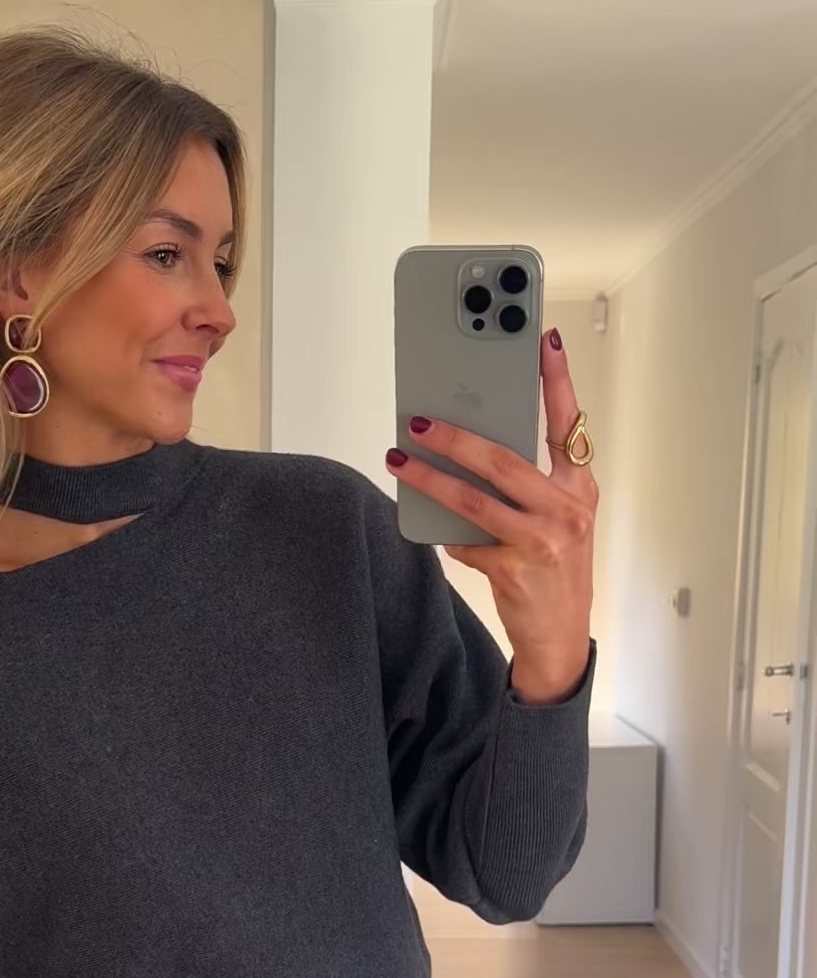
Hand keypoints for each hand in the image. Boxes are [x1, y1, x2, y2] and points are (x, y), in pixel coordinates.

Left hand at [386, 327, 596, 701]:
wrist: (559, 638)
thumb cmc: (553, 571)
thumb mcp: (554, 521)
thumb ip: (526, 486)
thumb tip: (470, 450)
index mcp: (578, 488)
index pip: (568, 424)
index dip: (557, 380)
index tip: (543, 339)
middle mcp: (566, 509)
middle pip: (503, 459)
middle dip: (455, 436)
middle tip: (419, 418)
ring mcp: (542, 541)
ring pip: (474, 499)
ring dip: (430, 478)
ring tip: (400, 460)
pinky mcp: (515, 571)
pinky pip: (466, 542)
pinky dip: (449, 536)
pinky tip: (437, 530)